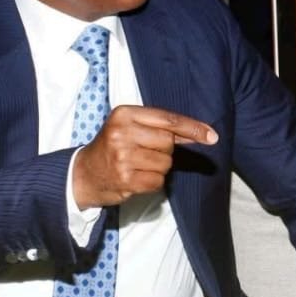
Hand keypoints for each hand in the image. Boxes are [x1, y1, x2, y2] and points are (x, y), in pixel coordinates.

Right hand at [72, 106, 217, 207]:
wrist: (83, 174)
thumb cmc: (113, 148)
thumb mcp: (131, 128)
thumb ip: (163, 129)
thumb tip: (203, 133)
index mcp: (124, 114)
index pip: (168, 120)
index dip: (193, 128)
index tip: (212, 136)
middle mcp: (122, 133)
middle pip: (168, 143)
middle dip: (164, 151)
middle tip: (144, 153)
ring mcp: (122, 157)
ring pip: (165, 164)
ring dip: (158, 168)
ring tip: (137, 166)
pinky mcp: (125, 179)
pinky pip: (158, 181)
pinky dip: (153, 182)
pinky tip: (136, 178)